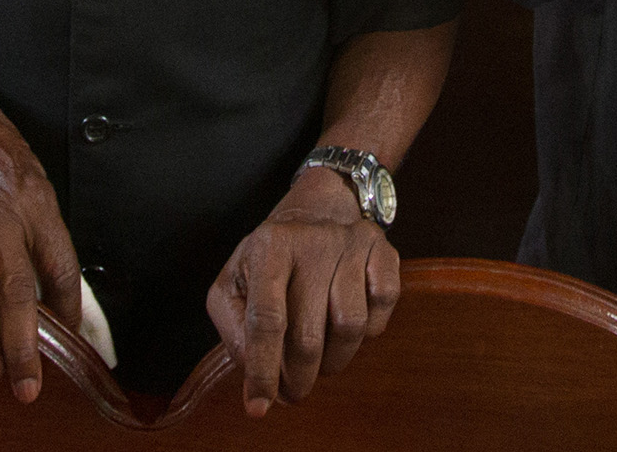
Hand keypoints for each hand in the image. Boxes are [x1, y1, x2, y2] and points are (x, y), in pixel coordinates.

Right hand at [0, 101, 83, 403]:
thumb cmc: (3, 165)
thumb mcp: (41, 194)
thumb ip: (48, 245)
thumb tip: (65, 306)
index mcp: (41, 213)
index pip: (62, 269)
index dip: (66, 313)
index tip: (67, 352)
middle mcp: (6, 220)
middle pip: (18, 289)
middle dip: (23, 344)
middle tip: (25, 386)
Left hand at [207, 167, 399, 416]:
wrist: (316, 210)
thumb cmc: (269, 259)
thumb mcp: (234, 283)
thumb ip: (235, 330)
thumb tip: (255, 372)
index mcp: (268, 248)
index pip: (265, 320)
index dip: (263, 370)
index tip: (260, 406)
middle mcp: (311, 241)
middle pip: (308, 335)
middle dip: (298, 377)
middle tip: (292, 390)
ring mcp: (351, 243)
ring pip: (350, 326)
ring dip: (334, 359)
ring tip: (320, 358)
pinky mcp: (382, 250)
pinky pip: (383, 307)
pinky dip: (369, 329)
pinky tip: (347, 323)